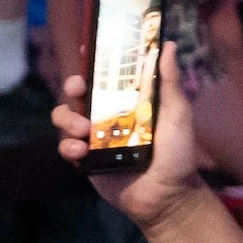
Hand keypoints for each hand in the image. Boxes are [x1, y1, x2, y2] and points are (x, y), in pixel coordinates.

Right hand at [54, 41, 202, 231]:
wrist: (166, 197)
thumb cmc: (177, 154)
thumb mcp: (178, 116)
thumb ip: (170, 83)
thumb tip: (170, 45)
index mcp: (127, 102)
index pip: (106, 75)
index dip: (94, 61)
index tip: (88, 49)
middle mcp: (106, 115)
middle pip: (77, 91)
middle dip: (73, 86)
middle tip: (79, 90)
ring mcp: (92, 137)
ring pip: (64, 116)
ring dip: (67, 119)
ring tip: (84, 132)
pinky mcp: (84, 159)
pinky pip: (64, 145)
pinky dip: (67, 146)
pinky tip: (82, 152)